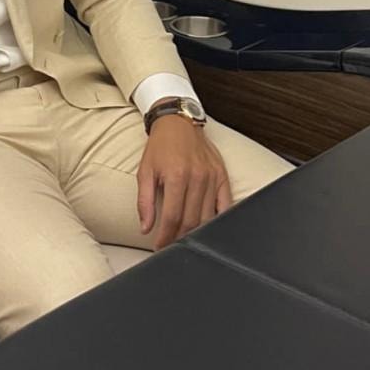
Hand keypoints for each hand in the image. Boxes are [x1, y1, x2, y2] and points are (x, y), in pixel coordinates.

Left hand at [137, 116, 232, 248]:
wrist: (178, 123)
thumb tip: (145, 228)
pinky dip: (218, 220)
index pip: (172, 217)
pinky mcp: (223, 176)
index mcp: (177, 176)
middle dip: (179, 238)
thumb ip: (144, 202)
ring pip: (208, 217)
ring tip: (186, 239)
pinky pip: (225, 205)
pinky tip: (208, 228)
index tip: (160, 246)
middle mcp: (197, 178)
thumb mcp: (144, 171)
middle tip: (171, 245)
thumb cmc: (160, 147)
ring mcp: (213, 177)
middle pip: (191, 221)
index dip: (165, 237)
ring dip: (197, 232)